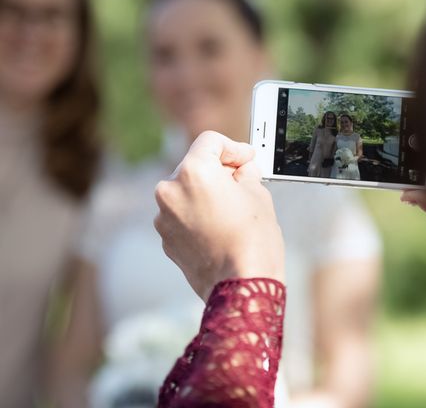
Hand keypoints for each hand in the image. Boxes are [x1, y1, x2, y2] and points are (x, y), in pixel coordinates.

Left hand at [154, 131, 284, 300]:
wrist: (241, 286)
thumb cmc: (252, 241)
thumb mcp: (258, 194)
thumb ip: (245, 173)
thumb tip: (241, 170)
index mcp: (194, 172)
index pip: (211, 142)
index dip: (233, 147)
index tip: (245, 158)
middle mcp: (171, 190)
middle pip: (196, 165)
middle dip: (218, 171)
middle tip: (242, 183)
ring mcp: (164, 216)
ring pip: (187, 192)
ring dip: (206, 194)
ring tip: (231, 211)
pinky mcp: (166, 238)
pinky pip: (182, 215)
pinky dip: (198, 215)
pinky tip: (219, 228)